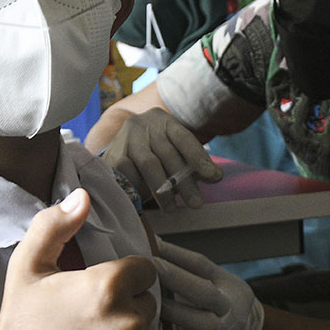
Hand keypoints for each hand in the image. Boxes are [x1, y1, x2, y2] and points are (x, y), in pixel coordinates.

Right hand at [0, 189, 159, 329]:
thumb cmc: (21, 327)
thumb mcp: (27, 269)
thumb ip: (54, 226)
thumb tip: (81, 197)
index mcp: (106, 288)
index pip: (144, 269)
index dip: (124, 277)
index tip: (101, 289)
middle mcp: (128, 323)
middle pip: (147, 301)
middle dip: (126, 305)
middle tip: (91, 318)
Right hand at [102, 108, 221, 210]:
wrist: (122, 147)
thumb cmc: (156, 152)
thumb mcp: (176, 151)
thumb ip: (195, 163)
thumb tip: (216, 175)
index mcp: (164, 121)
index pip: (184, 137)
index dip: (198, 157)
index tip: (213, 177)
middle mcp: (144, 124)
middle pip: (167, 154)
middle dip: (184, 182)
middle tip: (196, 203)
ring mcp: (126, 138)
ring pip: (149, 164)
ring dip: (163, 190)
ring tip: (173, 208)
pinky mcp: (113, 155)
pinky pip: (130, 175)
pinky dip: (142, 189)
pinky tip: (149, 201)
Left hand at [154, 239, 263, 329]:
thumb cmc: (220, 301)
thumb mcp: (213, 278)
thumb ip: (186, 265)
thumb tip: (154, 245)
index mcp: (227, 284)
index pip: (202, 265)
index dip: (176, 255)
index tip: (154, 246)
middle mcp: (229, 307)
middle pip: (205, 292)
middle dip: (175, 279)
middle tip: (150, 269)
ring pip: (203, 324)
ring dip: (175, 312)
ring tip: (152, 303)